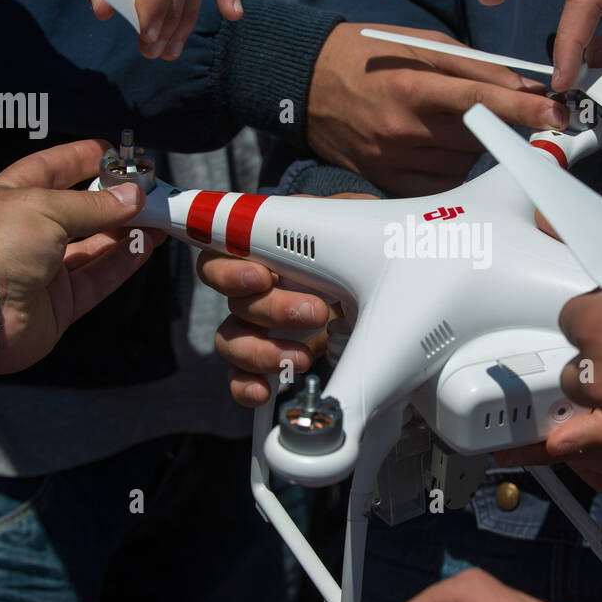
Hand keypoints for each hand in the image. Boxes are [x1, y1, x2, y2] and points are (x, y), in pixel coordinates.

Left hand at [0, 139, 164, 373]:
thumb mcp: (45, 207)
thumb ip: (94, 204)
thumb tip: (134, 196)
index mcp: (10, 198)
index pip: (48, 169)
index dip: (78, 159)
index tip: (111, 152)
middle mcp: (27, 233)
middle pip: (77, 211)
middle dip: (111, 199)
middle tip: (147, 188)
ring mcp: (44, 270)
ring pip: (93, 247)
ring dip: (125, 231)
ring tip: (157, 216)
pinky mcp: (60, 304)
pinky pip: (99, 278)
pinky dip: (124, 262)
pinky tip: (148, 245)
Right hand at [196, 193, 373, 404]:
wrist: (381, 286)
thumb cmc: (357, 244)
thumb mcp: (354, 219)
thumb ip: (340, 210)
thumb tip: (336, 213)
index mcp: (262, 251)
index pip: (219, 256)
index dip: (231, 270)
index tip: (263, 277)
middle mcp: (254, 290)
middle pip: (235, 303)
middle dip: (273, 311)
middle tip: (316, 313)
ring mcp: (259, 328)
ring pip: (231, 341)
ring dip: (262, 351)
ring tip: (303, 357)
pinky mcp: (272, 362)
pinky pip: (241, 378)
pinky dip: (246, 387)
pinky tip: (265, 391)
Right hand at [306, 24, 570, 195]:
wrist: (306, 84)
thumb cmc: (366, 56)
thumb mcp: (420, 46)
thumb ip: (475, 67)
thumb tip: (526, 86)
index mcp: (412, 86)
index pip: (480, 101)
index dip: (523, 110)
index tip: (556, 114)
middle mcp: (403, 129)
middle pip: (478, 136)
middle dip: (496, 123)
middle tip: (492, 110)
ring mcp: (395, 161)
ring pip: (465, 162)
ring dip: (473, 145)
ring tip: (445, 122)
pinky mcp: (389, 182)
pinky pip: (443, 185)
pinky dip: (453, 167)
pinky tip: (436, 146)